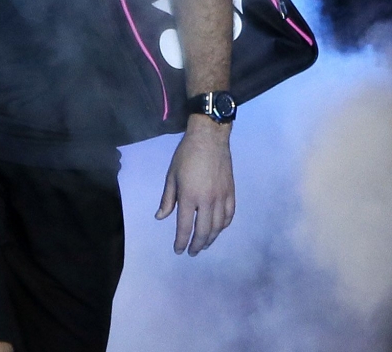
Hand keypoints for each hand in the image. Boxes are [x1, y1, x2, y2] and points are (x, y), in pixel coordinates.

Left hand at [156, 117, 234, 255]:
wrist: (209, 138)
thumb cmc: (186, 155)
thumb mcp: (171, 176)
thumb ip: (167, 199)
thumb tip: (160, 217)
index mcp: (189, 197)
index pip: (184, 227)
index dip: (181, 241)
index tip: (178, 250)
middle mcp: (207, 201)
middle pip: (203, 231)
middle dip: (197, 245)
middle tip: (192, 252)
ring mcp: (221, 197)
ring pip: (218, 226)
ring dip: (210, 239)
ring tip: (204, 244)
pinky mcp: (231, 192)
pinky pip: (229, 215)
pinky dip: (223, 226)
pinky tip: (218, 228)